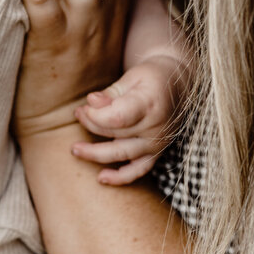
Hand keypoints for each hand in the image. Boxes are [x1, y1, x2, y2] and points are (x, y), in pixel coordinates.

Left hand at [73, 55, 186, 183]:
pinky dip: (120, 177)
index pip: (117, 118)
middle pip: (115, 133)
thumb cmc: (151, 78)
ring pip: (121, 153)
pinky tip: (101, 178)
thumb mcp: (132, 76)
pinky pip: (138, 171)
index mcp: (150, 103)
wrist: (178, 86)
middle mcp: (156, 126)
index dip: (95, 115)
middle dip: (91, 124)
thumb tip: (90, 103)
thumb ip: (110, 93)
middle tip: (78, 113)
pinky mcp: (156, 153)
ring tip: (75, 149)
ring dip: (95, 153)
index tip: (85, 106)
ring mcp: (157, 142)